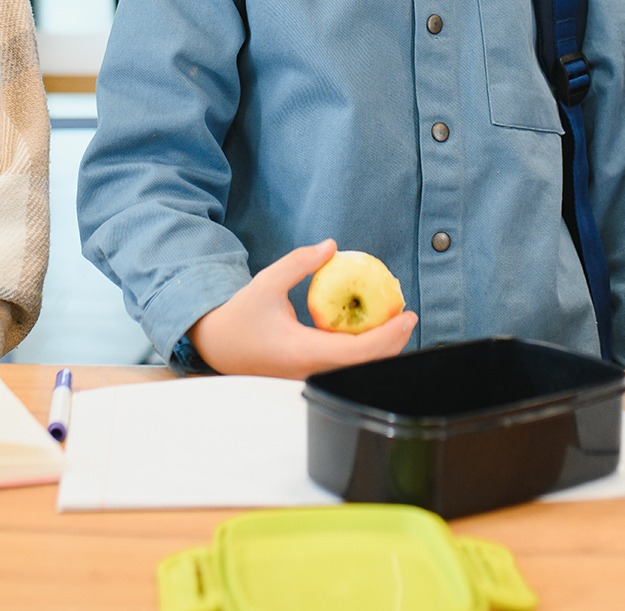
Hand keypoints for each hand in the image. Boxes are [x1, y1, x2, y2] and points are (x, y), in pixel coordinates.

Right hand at [189, 240, 418, 378]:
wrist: (216, 346)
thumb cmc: (240, 314)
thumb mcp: (267, 282)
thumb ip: (299, 263)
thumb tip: (332, 246)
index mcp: (302, 353)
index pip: (357, 352)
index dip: (388, 336)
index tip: (408, 316)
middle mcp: (310, 371)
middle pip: (365, 366)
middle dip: (393, 343)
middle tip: (407, 315)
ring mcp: (310, 377)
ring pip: (357, 370)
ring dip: (381, 348)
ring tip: (395, 321)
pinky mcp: (309, 376)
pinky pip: (345, 367)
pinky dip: (364, 351)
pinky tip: (371, 330)